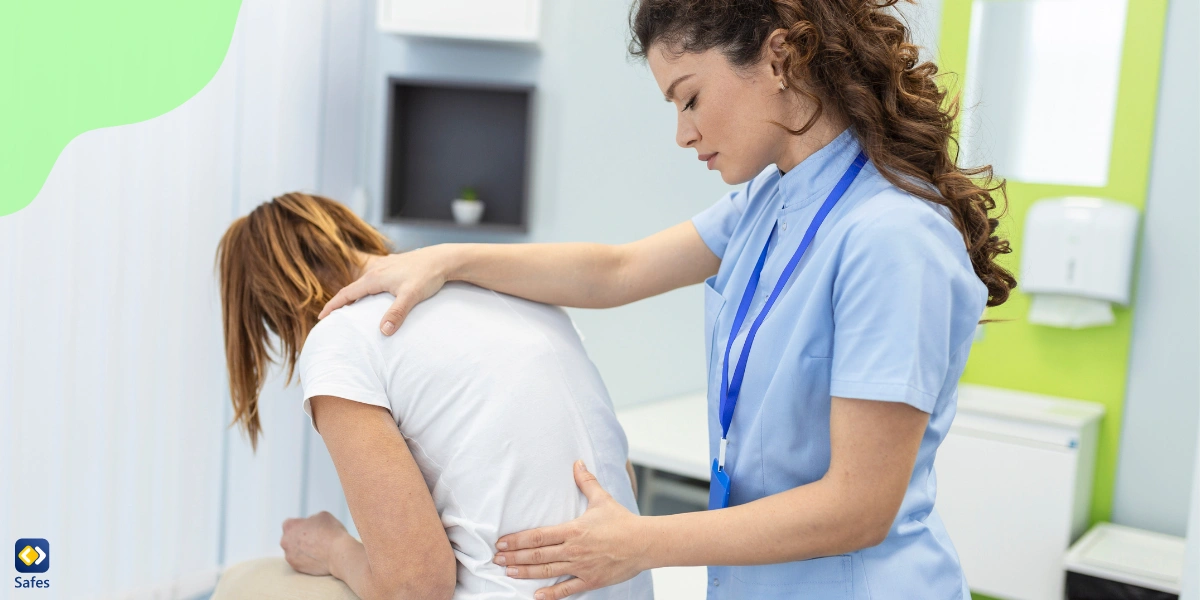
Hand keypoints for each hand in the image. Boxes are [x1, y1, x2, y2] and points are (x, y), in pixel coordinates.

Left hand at [280, 511, 348, 576]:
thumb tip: (309, 525)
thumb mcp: (322, 515)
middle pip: (290, 537)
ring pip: (294, 550)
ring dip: (302, 549)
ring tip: (318, 549)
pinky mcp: (295, 567)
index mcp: (289, 526)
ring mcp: (289, 556)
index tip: (311, 528)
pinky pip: (299, 561)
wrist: (338, 554)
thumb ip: (311, 519)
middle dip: (299, 537)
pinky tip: (318, 557)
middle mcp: (285, 541)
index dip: (302, 524)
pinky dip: (306, 559)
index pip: (291, 523)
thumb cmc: (331, 533)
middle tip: (315, 538)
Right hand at [318, 246, 453, 334]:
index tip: (321, 318)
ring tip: (350, 307)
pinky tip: (374, 293)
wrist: (443, 259)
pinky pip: (375, 278)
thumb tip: (384, 331)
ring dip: (354, 294)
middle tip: (331, 317)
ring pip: (363, 282)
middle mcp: (377, 270)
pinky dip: (368, 288)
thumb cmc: (427, 276)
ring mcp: (386, 266)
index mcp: (375, 278)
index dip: (333, 306)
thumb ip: (397, 313)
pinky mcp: (395, 265)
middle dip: (340, 302)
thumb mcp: (411, 296)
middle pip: (352, 288)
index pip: (347, 293)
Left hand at [493, 461, 650, 599]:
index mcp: (573, 530)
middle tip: (496, 559)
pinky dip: (551, 594)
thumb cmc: (622, 521)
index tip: (501, 543)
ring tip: (508, 572)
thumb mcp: (602, 499)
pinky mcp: (590, 580)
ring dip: (525, 572)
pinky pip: (567, 589)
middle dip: (514, 557)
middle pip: (537, 555)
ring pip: (547, 571)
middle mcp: (573, 550)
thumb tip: (577, 463)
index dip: (516, 540)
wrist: (644, 543)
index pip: (537, 536)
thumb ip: (586, 482)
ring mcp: (581, 567)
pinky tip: (536, 596)